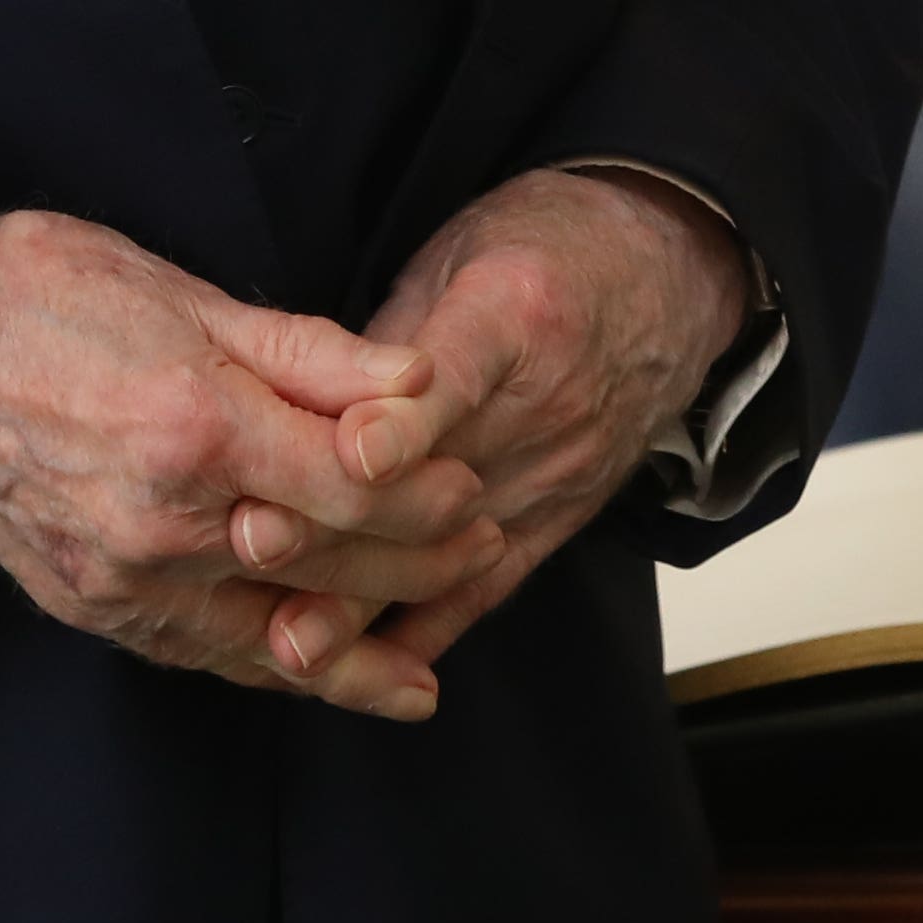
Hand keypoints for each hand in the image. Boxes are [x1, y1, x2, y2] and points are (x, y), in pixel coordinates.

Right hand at [0, 208, 466, 715]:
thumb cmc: (51, 297)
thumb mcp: (189, 295)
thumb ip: (310, 354)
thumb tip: (414, 383)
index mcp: (197, 427)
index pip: (351, 485)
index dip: (424, 494)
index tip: (470, 485)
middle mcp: (162, 520)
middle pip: (324, 565)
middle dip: (415, 562)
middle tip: (481, 546)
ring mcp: (122, 577)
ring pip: (268, 633)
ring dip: (358, 639)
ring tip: (424, 644)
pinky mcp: (93, 606)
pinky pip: (202, 654)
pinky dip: (271, 666)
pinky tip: (321, 673)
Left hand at [228, 166, 755, 695]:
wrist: (667, 279)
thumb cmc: (547, 250)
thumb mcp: (464, 253)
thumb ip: (387, 342)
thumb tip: (303, 411)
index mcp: (519, 310)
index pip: (457, 371)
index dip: (402, 418)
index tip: (347, 455)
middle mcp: (548, 399)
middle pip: (438, 476)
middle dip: (342, 518)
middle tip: (255, 543)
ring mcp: (560, 469)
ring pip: (453, 549)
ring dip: (367, 597)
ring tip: (287, 639)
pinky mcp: (561, 518)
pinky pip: (487, 587)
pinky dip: (422, 633)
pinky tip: (357, 672)